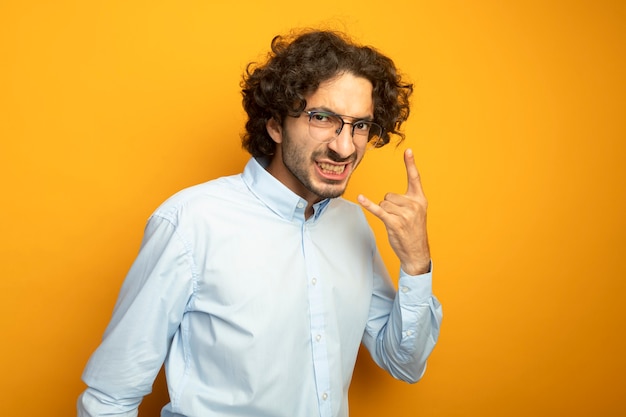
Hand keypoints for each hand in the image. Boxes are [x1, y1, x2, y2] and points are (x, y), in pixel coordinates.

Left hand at [357, 148, 430, 274]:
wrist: (416, 252)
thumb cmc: (413, 231)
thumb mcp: (416, 213)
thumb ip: (407, 201)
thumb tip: (387, 197)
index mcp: (420, 200)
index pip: (415, 178)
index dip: (410, 164)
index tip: (408, 150)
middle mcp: (413, 205)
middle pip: (389, 195)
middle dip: (388, 206)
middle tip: (398, 218)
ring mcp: (404, 214)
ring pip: (383, 203)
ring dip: (384, 213)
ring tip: (395, 223)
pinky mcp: (394, 223)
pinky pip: (378, 210)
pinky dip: (368, 205)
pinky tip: (360, 198)